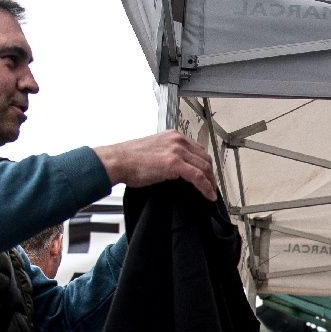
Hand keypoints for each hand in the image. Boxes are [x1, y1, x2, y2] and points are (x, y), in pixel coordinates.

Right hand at [94, 130, 216, 199]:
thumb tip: (177, 170)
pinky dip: (206, 187)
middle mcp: (178, 140)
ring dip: (211, 182)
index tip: (208, 176)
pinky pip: (198, 177)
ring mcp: (177, 150)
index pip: (198, 150)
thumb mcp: (154, 151)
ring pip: (204, 167)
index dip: (206, 165)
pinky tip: (208, 196)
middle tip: (212, 187)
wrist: (118, 160)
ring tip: (211, 193)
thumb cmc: (130, 159)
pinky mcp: (175, 163)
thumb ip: (168, 155)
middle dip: (211, 174)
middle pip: (205, 158)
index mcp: (173, 136)